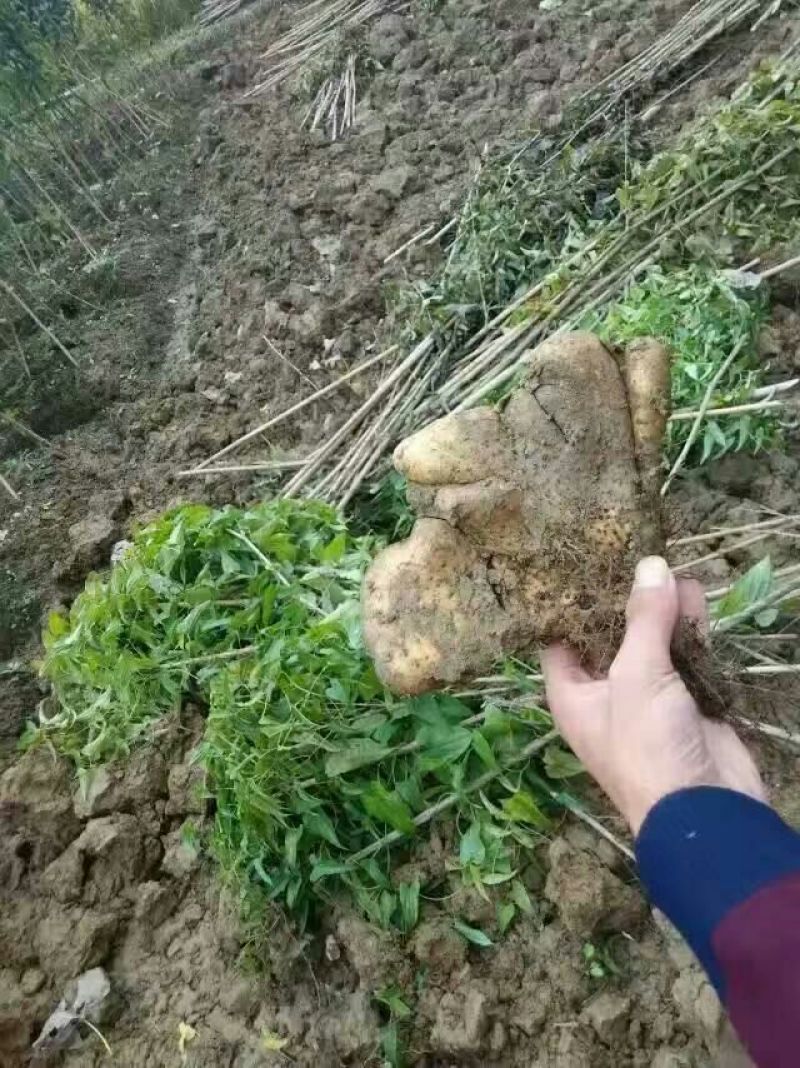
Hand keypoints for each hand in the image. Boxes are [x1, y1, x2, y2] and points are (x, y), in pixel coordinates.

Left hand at [542, 556, 765, 834]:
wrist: (707, 811)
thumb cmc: (647, 744)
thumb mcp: (636, 674)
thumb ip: (643, 619)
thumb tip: (650, 564)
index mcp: (572, 694)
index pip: (559, 640)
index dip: (566, 606)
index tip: (577, 562)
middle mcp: (605, 694)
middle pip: (610, 636)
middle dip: (624, 600)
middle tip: (631, 553)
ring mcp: (648, 699)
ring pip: (652, 643)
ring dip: (662, 611)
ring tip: (673, 569)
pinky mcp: (687, 702)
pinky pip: (684, 657)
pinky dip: (690, 630)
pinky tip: (696, 597)